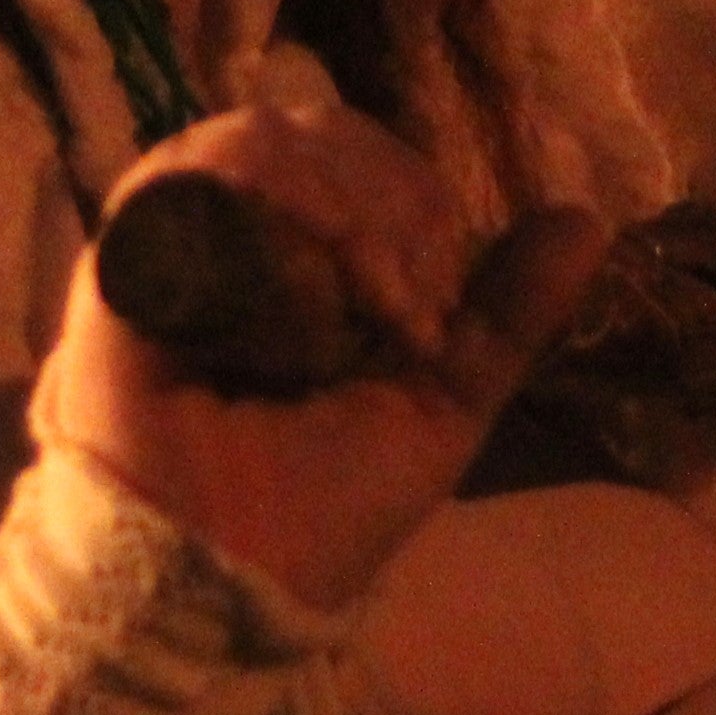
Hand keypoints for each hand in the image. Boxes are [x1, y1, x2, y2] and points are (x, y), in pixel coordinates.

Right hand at [39, 102, 607, 614]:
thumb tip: (588, 220)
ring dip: (341, 191)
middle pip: (325, 138)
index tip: (429, 306)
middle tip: (403, 293)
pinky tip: (316, 235)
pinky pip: (193, 169)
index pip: (371, 170)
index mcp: (314, 275)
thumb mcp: (442, 404)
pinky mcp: (127, 258)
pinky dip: (268, 179)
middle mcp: (247, 247)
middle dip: (389, 196)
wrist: (227, 576)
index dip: (418, 204)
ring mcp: (183, 247)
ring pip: (268, 140)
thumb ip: (506, 315)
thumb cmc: (326, 511)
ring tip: (364, 274)